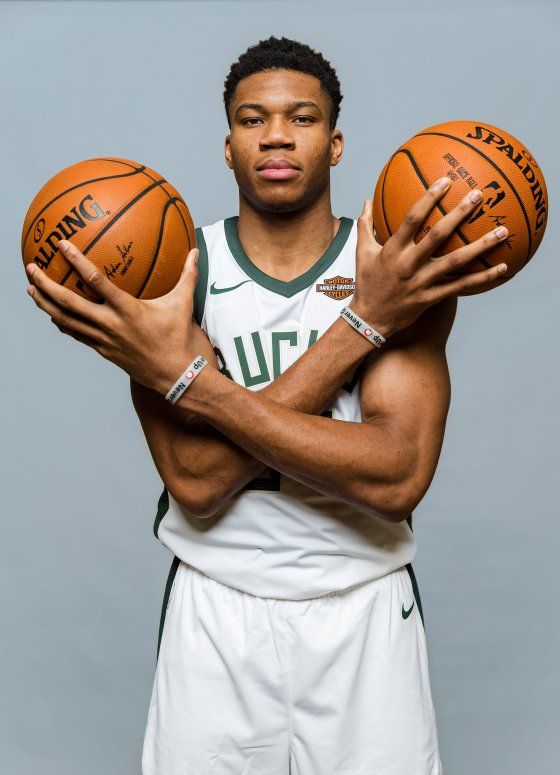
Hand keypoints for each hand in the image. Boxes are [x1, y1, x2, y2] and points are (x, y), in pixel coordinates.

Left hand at [25, 240, 199, 394]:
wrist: (172, 374)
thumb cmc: (177, 337)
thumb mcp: (182, 304)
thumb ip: (187, 275)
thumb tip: (195, 252)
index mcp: (127, 309)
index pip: (95, 280)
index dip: (76, 261)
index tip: (61, 246)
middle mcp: (110, 324)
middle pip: (67, 302)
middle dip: (45, 285)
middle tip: (31, 268)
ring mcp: (102, 338)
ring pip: (65, 320)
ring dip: (45, 304)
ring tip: (31, 289)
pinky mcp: (101, 349)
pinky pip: (75, 333)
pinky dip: (60, 321)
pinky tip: (52, 313)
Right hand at [351, 177, 508, 338]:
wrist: (369, 320)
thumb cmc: (367, 284)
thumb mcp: (362, 253)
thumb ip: (366, 226)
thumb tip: (366, 201)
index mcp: (393, 250)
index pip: (412, 219)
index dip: (429, 199)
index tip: (446, 181)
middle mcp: (408, 264)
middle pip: (438, 235)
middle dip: (459, 213)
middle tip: (479, 195)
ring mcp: (422, 282)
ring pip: (456, 261)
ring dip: (482, 246)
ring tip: (503, 231)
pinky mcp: (431, 297)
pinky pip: (461, 286)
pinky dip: (483, 278)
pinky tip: (502, 268)